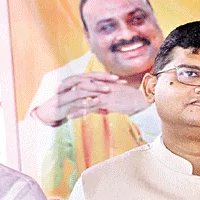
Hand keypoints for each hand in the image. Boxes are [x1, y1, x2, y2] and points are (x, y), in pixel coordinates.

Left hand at [33, 72, 147, 124]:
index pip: (85, 85)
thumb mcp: (118, 100)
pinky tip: (70, 116)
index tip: (63, 94)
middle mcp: (101, 86)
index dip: (73, 90)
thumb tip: (102, 110)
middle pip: (79, 90)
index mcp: (103, 84)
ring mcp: (102, 93)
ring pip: (81, 97)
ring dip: (69, 103)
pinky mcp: (105, 102)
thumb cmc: (134, 99)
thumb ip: (108, 103)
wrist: (144, 98)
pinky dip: (78, 111)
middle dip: (67, 95)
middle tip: (55, 100)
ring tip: (58, 109)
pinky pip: (89, 106)